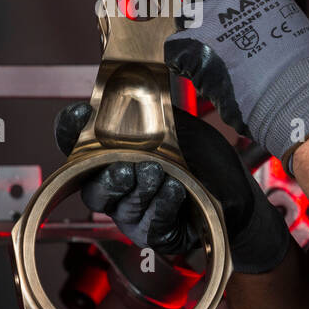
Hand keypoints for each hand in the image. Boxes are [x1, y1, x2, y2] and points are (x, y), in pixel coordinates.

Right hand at [53, 101, 290, 273]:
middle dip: (106, 176)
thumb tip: (140, 72)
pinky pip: (150, 225)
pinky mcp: (155, 236)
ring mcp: (133, 215)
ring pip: (121, 208)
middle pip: (91, 187)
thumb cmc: (203, 159)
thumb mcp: (179, 126)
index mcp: (114, 155)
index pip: (76, 143)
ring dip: (139, 190)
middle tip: (125, 166)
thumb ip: (154, 109)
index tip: (81, 112)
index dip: (70, 129)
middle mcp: (117, 187)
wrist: (238, 194)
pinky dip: (161, 205)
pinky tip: (174, 190)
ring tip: (159, 173)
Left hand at [165, 0, 308, 172]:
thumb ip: (262, 1)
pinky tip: (200, 69)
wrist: (291, 94)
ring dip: (191, 30)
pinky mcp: (193, 45)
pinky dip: (183, 59)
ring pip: (183, 14)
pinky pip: (174, 46)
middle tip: (212, 26)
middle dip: (201, 2)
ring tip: (209, 51)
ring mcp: (208, 17)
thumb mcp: (288, 14)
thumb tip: (249, 4)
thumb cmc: (298, 63)